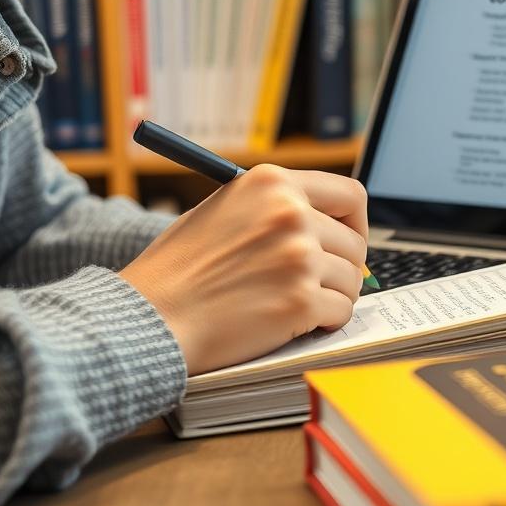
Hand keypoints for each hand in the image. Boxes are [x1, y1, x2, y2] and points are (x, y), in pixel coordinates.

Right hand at [119, 165, 368, 375]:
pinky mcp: (300, 300)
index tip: (347, 242)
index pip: (350, 194)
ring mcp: (299, 257)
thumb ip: (277, 209)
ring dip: (331, 297)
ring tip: (293, 305)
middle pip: (355, 244)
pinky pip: (340, 312)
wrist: (149, 316)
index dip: (356, 223)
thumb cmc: (179, 269)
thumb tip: (329, 228)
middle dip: (341, 269)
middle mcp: (291, 213)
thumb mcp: (226, 210)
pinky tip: (292, 322)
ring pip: (351, 281)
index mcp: (272, 182)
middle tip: (316, 285)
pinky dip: (323, 323)